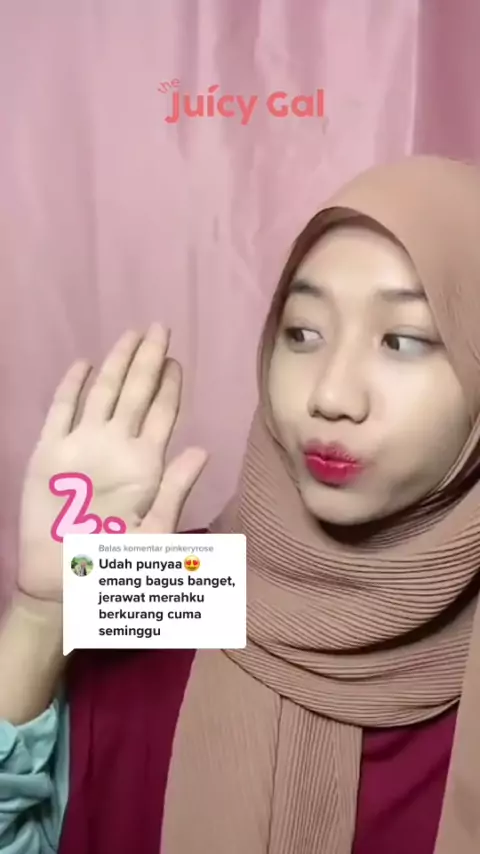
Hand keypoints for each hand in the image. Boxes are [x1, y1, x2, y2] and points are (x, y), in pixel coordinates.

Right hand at [18, 325, 207, 602]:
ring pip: (103, 395)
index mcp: (143, 464)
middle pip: (136, 395)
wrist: (62, 581)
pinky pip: (61, 413)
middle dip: (148, 361)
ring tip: (131, 337)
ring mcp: (82, 446)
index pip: (161, 414)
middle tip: (160, 328)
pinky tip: (83, 365)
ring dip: (117, 365)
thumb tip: (202, 450)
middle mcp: (115, 447)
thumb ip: (175, 489)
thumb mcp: (154, 532)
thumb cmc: (113, 564)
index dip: (170, 386)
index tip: (177, 360)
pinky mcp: (50, 453)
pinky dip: (71, 388)